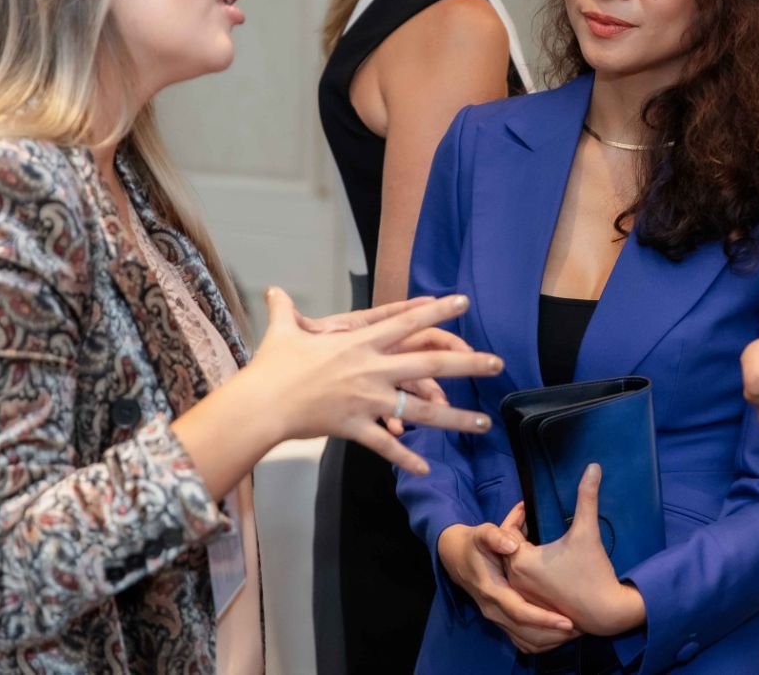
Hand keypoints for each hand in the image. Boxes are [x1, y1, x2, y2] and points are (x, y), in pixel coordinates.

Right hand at [250, 288, 502, 472]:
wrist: (259, 402)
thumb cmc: (271, 366)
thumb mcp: (283, 332)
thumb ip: (285, 310)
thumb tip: (273, 290)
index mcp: (359, 342)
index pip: (407, 321)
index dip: (436, 310)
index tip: (463, 301)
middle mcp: (371, 368)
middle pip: (430, 364)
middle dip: (467, 364)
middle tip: (498, 363)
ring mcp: (366, 400)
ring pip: (420, 412)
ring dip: (454, 418)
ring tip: (484, 424)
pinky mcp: (354, 427)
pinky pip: (386, 447)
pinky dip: (405, 458)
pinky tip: (426, 468)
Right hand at [437, 517, 576, 653]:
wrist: (456, 558)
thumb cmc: (475, 544)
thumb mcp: (482, 534)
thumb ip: (496, 536)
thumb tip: (512, 544)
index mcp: (492, 591)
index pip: (520, 612)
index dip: (544, 619)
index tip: (567, 622)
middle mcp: (494, 611)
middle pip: (526, 633)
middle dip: (553, 635)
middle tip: (580, 629)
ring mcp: (497, 619)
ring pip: (526, 641)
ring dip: (551, 641)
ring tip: (576, 633)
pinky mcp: (501, 621)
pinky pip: (522, 641)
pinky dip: (542, 642)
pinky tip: (560, 636)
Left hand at [504, 465, 646, 636]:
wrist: (605, 612)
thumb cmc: (593, 572)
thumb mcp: (588, 531)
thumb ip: (587, 496)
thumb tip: (593, 466)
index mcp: (520, 561)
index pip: (507, 531)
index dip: (518, 516)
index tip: (529, 505)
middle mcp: (515, 580)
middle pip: (507, 548)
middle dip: (519, 532)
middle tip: (533, 518)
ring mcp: (522, 595)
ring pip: (513, 565)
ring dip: (521, 551)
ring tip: (538, 537)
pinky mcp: (532, 606)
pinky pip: (521, 581)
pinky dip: (526, 569)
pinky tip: (545, 563)